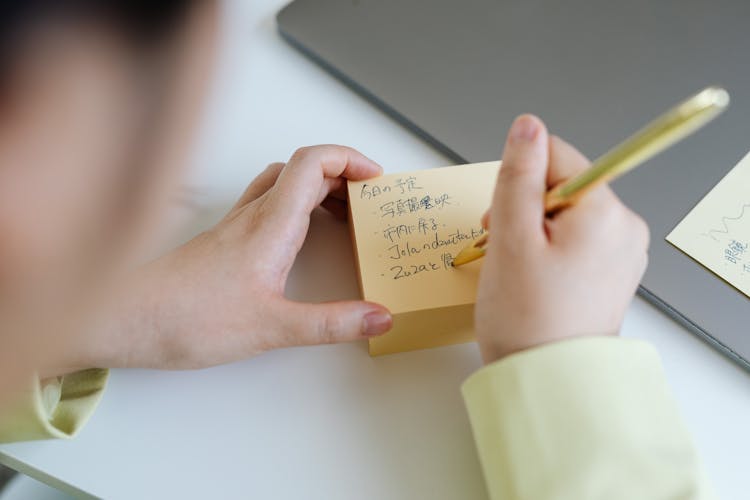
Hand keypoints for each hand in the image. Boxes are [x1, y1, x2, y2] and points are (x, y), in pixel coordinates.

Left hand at [85, 145, 392, 369]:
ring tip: (345, 216)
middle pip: (304, 168)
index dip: (350, 158)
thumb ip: (331, 323)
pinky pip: (269, 203)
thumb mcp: (272, 327)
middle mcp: (254, 214)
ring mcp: (237, 224)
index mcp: (271, 224)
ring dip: (319, 188)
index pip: (314, 162)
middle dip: (344, 175)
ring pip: (285, 183)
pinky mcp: (227, 240)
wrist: (125, 319)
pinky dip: (297, 206)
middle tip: (370, 201)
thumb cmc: (187, 318)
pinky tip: (302, 237)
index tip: (377, 178)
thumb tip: (380, 317)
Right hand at [475, 115, 648, 363]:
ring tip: (518, 267)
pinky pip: (576, 239)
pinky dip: (549, 249)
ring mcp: (622, 252)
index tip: (504, 217)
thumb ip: (518, 175)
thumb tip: (527, 126)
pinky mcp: (612, 272)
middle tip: (505, 247)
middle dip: (525, 207)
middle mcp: (625, 227)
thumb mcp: (510, 237)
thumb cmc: (527, 319)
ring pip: (566, 212)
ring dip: (533, 229)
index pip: (557, 155)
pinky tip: (535, 277)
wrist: (546, 382)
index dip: (519, 180)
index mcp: (605, 212)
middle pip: (563, 184)